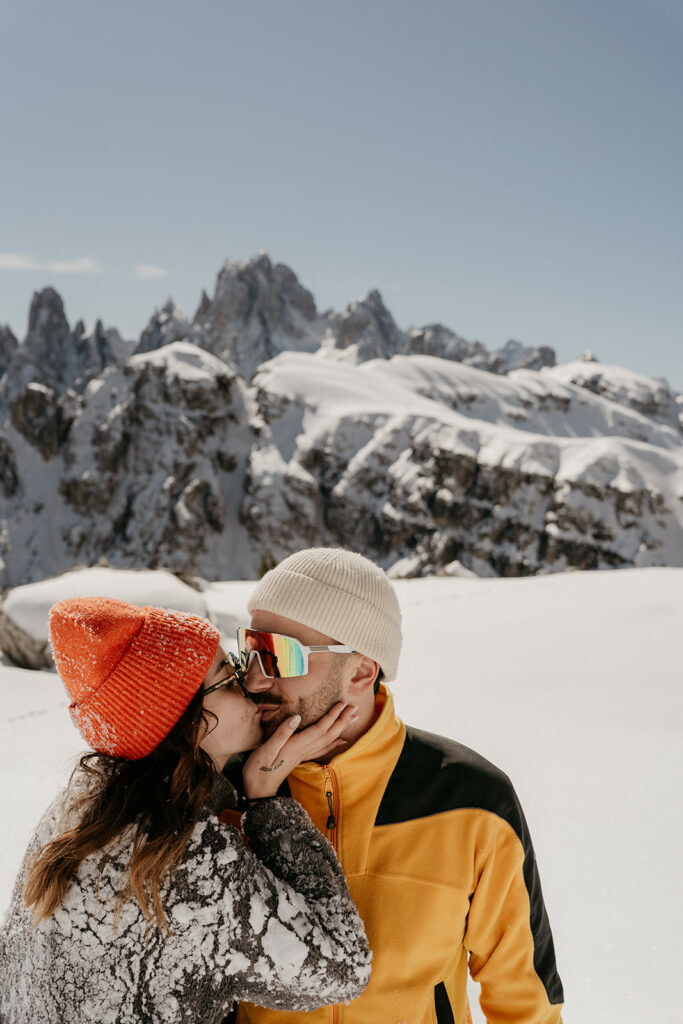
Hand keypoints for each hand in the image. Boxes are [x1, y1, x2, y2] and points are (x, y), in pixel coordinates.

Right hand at [242, 702, 356, 799]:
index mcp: (296, 746)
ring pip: (328, 740)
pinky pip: (322, 748)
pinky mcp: (300, 758)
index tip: (342, 703)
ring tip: (353, 719)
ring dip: (341, 728)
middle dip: (342, 720)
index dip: (332, 715)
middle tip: (355, 708)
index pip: (319, 728)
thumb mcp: (266, 750)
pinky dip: (333, 742)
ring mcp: (303, 755)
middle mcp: (303, 750)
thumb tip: (297, 716)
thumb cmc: (258, 771)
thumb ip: (282, 733)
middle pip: (328, 734)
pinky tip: (340, 739)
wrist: (258, 792)